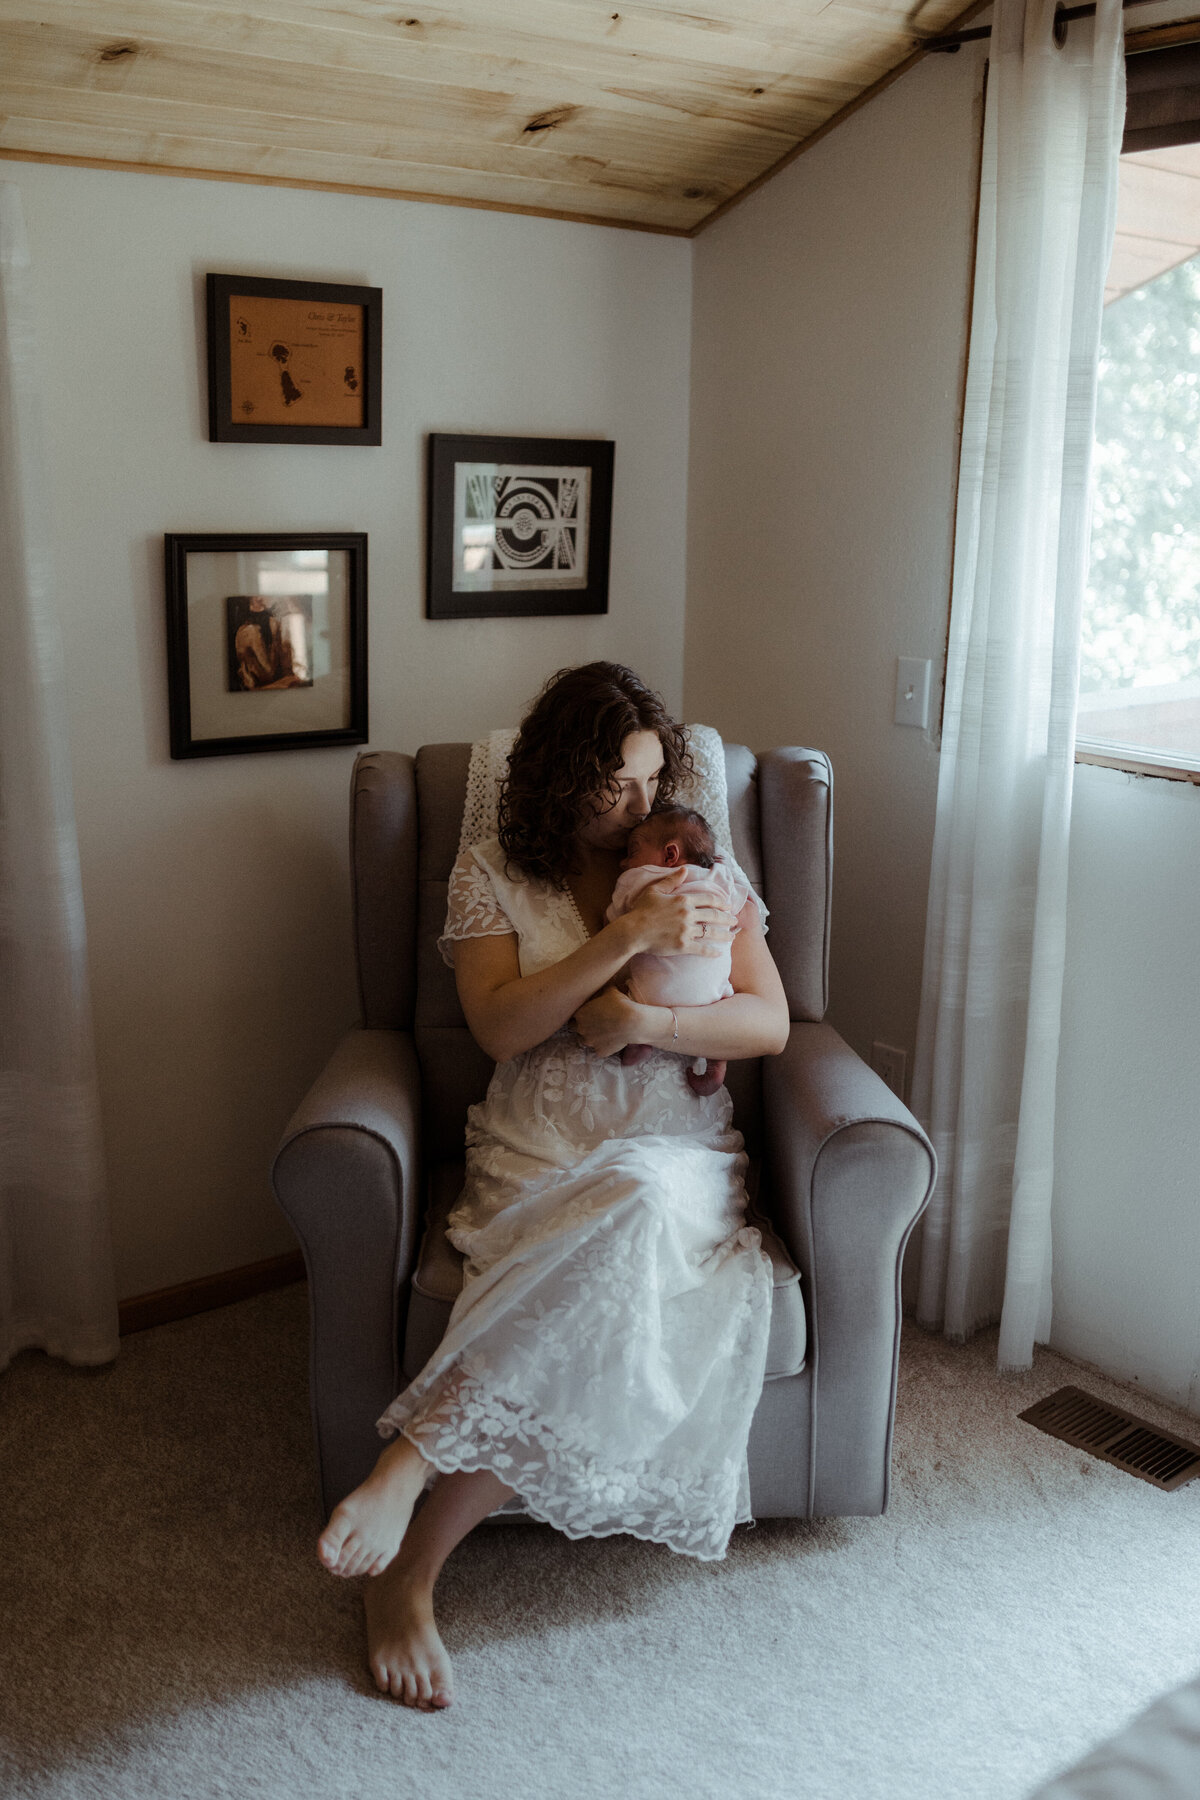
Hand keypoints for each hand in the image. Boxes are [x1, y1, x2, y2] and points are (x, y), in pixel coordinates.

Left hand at [572, 986, 641, 1056]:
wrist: (632, 1022)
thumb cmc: (621, 1004)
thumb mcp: (611, 991)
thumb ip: (602, 990)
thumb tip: (603, 982)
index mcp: (580, 1013)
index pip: (572, 1015)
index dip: (580, 1013)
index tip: (587, 1012)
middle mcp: (581, 1028)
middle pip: (575, 1028)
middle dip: (582, 1025)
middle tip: (593, 1021)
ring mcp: (590, 1041)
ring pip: (584, 1040)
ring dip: (590, 1036)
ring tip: (601, 1031)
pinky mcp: (600, 1051)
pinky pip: (598, 1049)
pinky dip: (603, 1046)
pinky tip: (611, 1040)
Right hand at [623, 876, 737, 957]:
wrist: (633, 931)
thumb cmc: (641, 910)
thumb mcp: (655, 890)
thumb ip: (672, 880)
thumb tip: (685, 869)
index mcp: (683, 900)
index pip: (709, 899)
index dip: (721, 902)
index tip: (728, 905)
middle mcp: (688, 914)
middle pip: (714, 916)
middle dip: (727, 918)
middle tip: (734, 920)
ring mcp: (686, 931)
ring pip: (711, 932)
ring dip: (724, 934)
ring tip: (732, 936)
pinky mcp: (682, 945)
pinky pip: (702, 949)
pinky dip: (712, 951)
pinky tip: (719, 952)